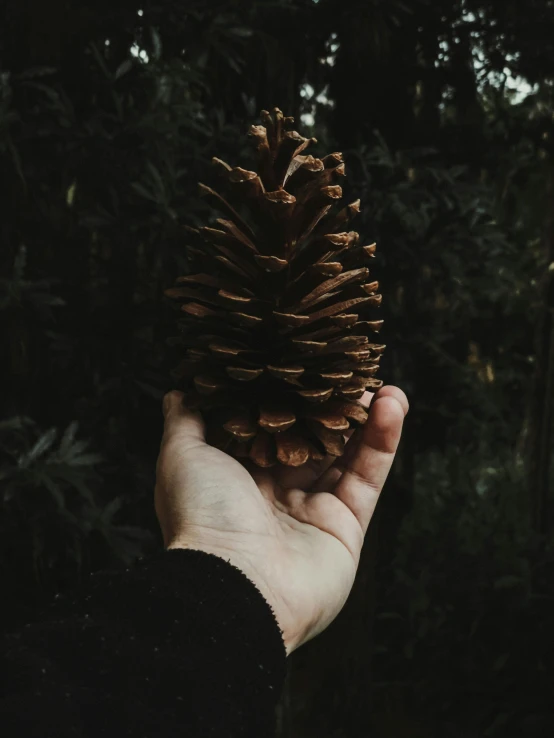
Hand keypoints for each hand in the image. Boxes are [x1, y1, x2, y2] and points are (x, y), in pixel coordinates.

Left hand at [155, 386, 407, 655]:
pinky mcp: (346, 528)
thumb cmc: (202, 515)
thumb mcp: (182, 455)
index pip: (273, 426)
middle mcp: (276, 494)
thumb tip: (180, 389)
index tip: (309, 366)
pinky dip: (383, 441)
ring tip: (384, 384)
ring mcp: (313, 512)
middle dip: (334, 406)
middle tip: (352, 371)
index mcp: (239, 476)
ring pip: (347, 455)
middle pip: (314, 439)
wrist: (233, 583)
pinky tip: (391, 404)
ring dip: (366, 417)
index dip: (293, 397)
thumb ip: (186, 419)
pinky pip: (368, 477)